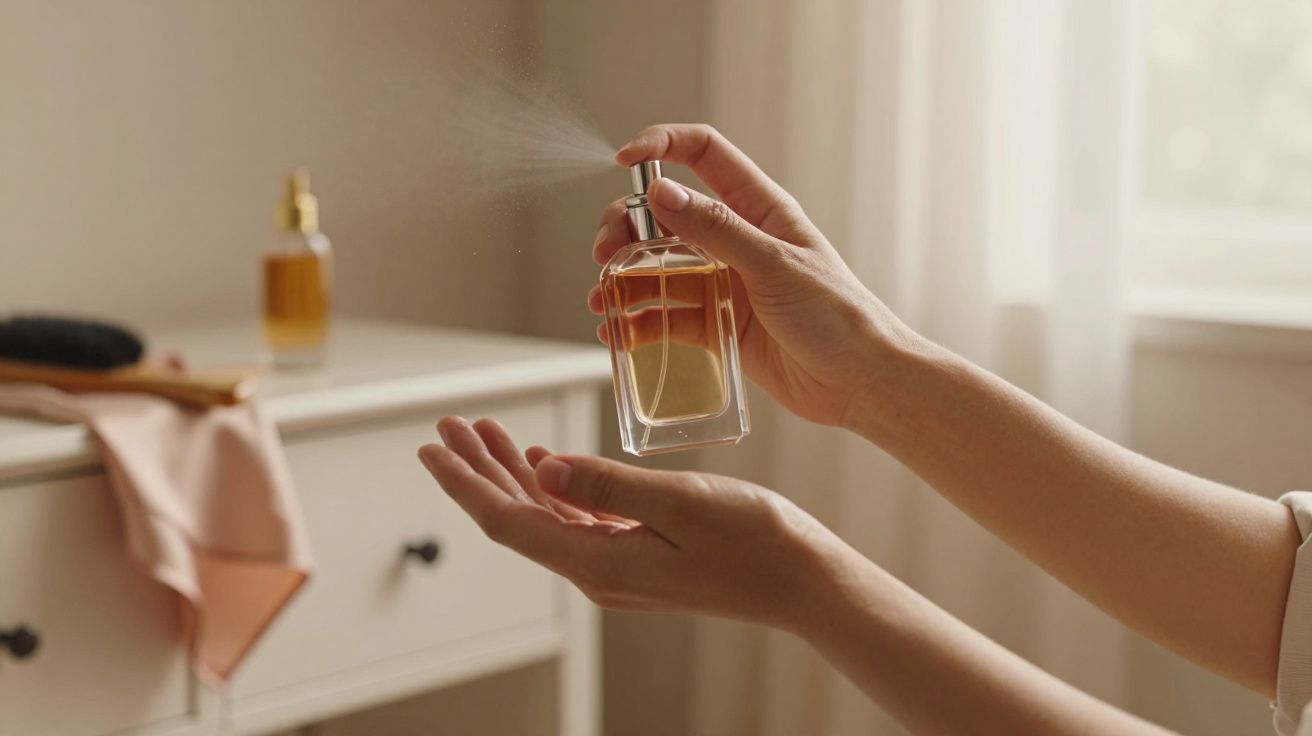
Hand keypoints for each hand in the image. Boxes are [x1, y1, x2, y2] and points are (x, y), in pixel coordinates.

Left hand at [418, 416, 847, 630]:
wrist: (804, 583)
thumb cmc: (754, 543)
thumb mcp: (679, 502)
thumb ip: (605, 485)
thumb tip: (544, 468)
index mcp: (598, 562)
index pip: (508, 521)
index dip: (465, 484)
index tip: (432, 450)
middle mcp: (598, 571)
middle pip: (518, 517)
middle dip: (479, 470)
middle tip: (449, 427)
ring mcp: (618, 566)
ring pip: (546, 515)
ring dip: (513, 473)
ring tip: (487, 432)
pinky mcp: (638, 556)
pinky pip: (578, 519)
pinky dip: (554, 486)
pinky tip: (546, 463)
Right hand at [587, 124, 914, 425]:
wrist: (859, 382)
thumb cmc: (837, 317)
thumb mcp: (774, 265)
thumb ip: (716, 230)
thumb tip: (662, 194)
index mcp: (758, 208)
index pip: (703, 154)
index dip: (660, 145)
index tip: (623, 158)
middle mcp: (735, 239)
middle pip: (663, 213)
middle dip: (625, 226)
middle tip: (604, 255)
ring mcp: (723, 281)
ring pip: (657, 265)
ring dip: (623, 277)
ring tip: (602, 301)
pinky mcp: (716, 323)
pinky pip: (666, 314)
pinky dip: (637, 320)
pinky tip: (617, 332)